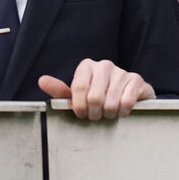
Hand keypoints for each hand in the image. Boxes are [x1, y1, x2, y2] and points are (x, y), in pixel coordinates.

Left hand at [38, 58, 155, 119]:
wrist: (127, 96)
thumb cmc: (98, 97)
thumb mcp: (77, 96)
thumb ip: (60, 91)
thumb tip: (42, 81)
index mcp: (86, 66)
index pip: (78, 89)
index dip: (79, 107)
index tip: (82, 113)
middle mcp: (104, 65)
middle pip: (94, 98)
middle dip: (94, 113)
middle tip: (97, 115)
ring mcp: (122, 71)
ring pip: (110, 103)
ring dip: (109, 114)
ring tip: (109, 112)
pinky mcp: (136, 80)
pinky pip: (126, 102)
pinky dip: (123, 112)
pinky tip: (122, 109)